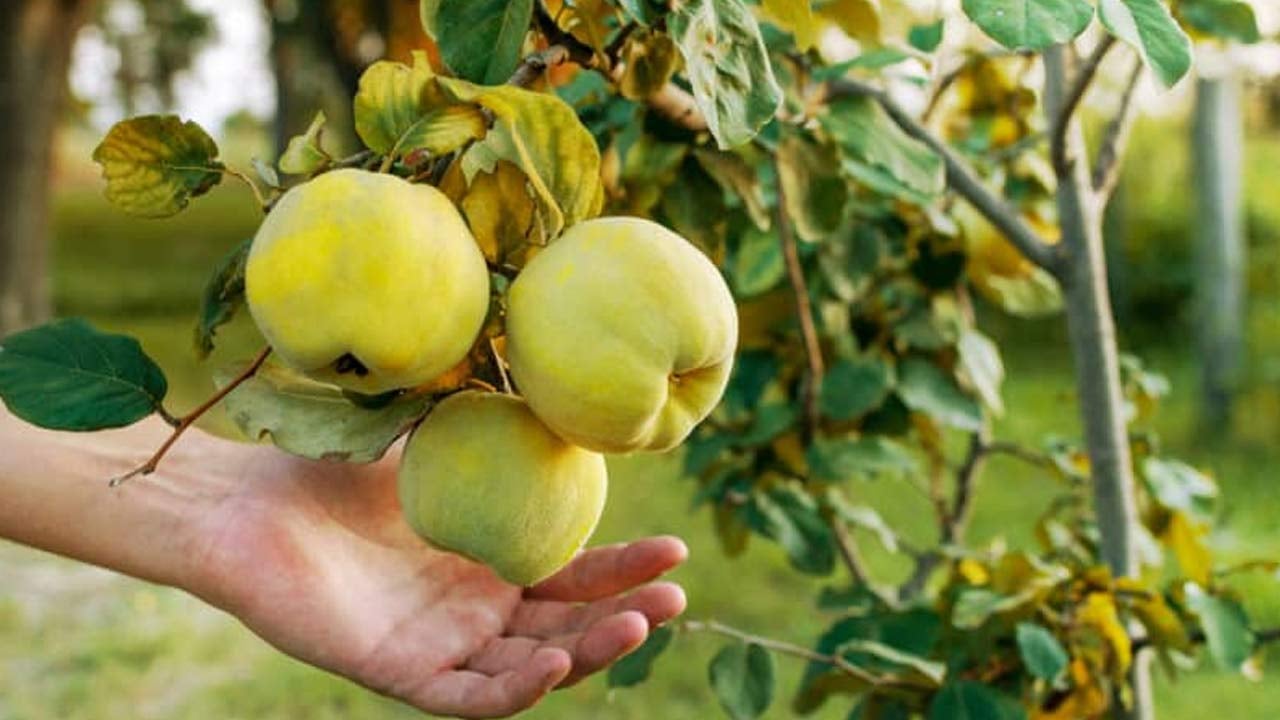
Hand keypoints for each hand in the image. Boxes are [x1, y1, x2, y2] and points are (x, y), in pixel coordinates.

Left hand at [190, 446, 687, 718]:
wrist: (245, 501)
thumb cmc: (329, 467)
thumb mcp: (429, 443)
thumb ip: (492, 428)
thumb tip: (561, 390)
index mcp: (484, 563)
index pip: (571, 576)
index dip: (624, 570)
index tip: (677, 551)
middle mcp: (471, 611)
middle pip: (565, 626)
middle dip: (625, 615)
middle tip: (676, 596)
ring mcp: (438, 646)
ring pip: (530, 666)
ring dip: (588, 653)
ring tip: (639, 624)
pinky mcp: (397, 672)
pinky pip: (467, 697)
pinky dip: (516, 689)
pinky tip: (556, 660)